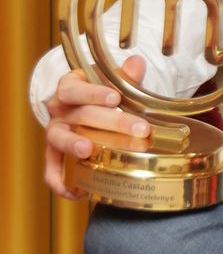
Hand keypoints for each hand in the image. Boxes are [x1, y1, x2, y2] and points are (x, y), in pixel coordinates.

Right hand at [44, 55, 148, 198]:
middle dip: (113, 122)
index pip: (76, 89)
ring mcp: (54, 134)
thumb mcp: (112, 82)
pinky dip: (61, 182)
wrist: (82, 109)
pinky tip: (78, 191)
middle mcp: (58, 111)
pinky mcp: (52, 156)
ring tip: (89, 151)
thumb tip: (137, 62)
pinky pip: (51, 171)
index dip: (94, 93)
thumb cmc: (101, 95)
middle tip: (139, 129)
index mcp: (69, 88)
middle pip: (82, 115)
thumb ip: (125, 76)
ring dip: (74, 145)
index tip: (115, 98)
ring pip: (60, 139)